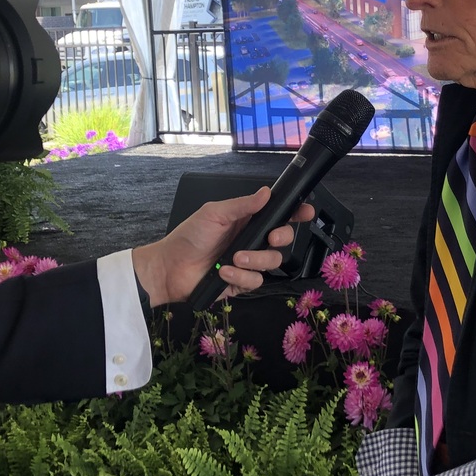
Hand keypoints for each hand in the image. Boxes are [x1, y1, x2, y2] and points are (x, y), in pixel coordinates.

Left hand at [131, 186, 315, 306]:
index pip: (279, 216)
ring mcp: (247, 263)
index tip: (305, 212)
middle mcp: (251, 241)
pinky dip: (241, 276)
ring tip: (234, 258)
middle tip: (270, 238)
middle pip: (283, 240)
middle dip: (281, 238)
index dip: (296, 214)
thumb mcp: (215, 213)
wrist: (170, 267)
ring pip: (272, 263)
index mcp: (247, 221)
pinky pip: (255, 281)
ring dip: (255, 260)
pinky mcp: (241, 283)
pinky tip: (224, 272)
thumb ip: (243, 205)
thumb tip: (266, 192)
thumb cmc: (189, 236)